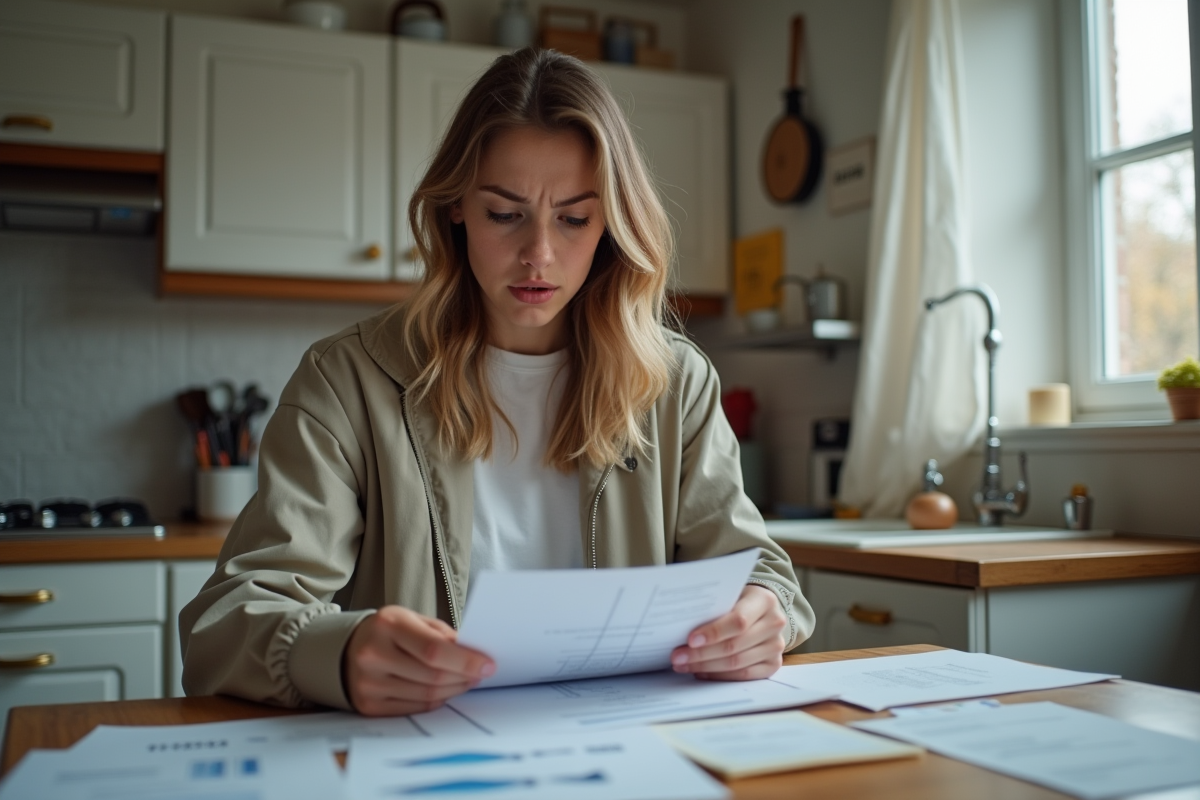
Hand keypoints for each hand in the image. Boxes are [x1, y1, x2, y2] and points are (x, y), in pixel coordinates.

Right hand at [343, 605, 494, 715]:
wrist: (349, 648)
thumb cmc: (389, 631)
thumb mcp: (413, 619)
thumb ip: (442, 635)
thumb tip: (473, 655)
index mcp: (388, 625)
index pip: (433, 649)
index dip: (465, 660)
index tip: (488, 664)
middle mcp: (373, 654)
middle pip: (433, 676)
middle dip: (464, 676)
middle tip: (481, 673)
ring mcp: (369, 683)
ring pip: (426, 695)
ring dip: (454, 689)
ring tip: (466, 680)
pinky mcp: (369, 705)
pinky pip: (415, 708)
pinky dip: (437, 700)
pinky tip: (445, 690)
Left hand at [670, 585, 786, 680]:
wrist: (763, 610)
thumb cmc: (739, 600)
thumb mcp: (730, 594)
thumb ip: (714, 607)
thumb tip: (680, 625)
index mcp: (764, 600)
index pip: (738, 621)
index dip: (714, 632)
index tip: (690, 640)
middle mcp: (774, 623)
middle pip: (735, 645)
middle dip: (702, 654)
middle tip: (677, 657)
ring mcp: (776, 646)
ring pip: (737, 663)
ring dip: (706, 667)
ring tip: (684, 665)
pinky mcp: (773, 664)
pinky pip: (745, 675)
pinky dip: (720, 676)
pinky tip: (701, 672)